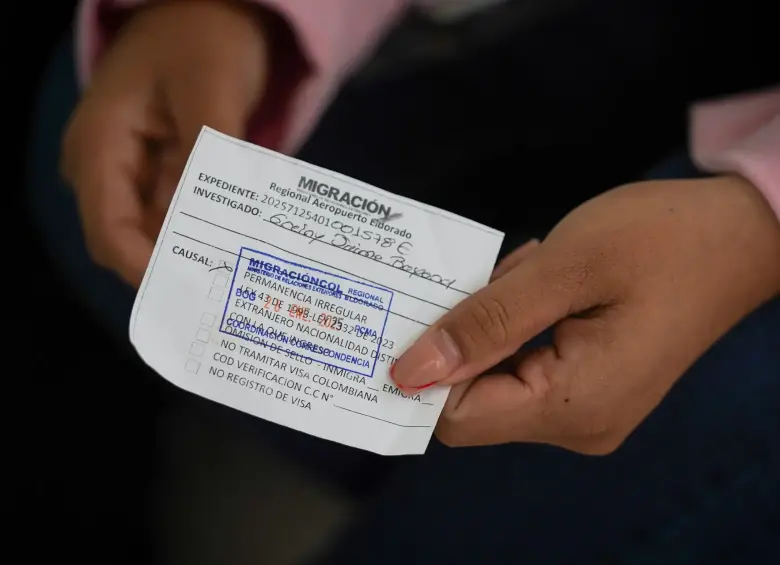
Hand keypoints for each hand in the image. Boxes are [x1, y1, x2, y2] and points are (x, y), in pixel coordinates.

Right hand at [61, 0, 270, 285]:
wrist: (211, 9)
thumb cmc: (203, 37)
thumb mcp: (210, 89)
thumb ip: (210, 154)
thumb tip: (216, 221)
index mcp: (99, 146)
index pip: (109, 232)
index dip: (147, 271)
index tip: (195, 296)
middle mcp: (107, 168)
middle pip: (133, 241)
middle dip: (177, 267)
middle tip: (229, 297)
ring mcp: (135, 171)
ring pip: (160, 231)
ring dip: (196, 252)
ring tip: (241, 279)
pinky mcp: (162, 171)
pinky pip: (180, 213)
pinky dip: (206, 229)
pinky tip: (239, 245)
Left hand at [391, 176, 779, 452]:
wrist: (739, 236)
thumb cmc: (660, 240)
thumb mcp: (562, 268)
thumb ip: (484, 322)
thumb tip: (408, 372)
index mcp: (574, 405)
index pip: (459, 418)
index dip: (427, 371)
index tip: (419, 312)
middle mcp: (579, 426)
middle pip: (475, 402)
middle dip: (465, 338)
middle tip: (489, 276)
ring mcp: (588, 412)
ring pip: (498, 381)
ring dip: (495, 324)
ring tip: (533, 272)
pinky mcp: (593, 390)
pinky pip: (527, 369)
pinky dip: (518, 327)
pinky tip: (544, 284)